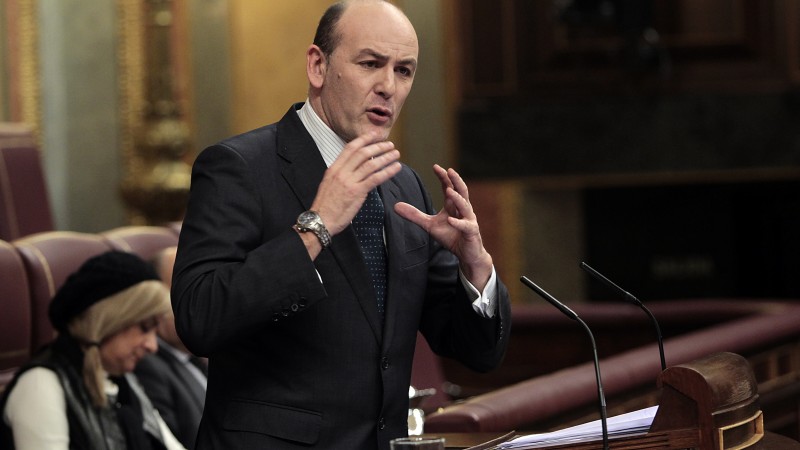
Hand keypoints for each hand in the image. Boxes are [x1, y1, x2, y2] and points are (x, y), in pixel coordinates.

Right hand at [311, 133, 401, 235]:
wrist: (320, 221)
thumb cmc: (326, 206)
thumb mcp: (330, 184)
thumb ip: (342, 175)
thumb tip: (357, 169)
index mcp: (334, 169)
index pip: (350, 148)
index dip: (364, 139)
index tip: (375, 135)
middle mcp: (341, 172)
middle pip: (363, 153)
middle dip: (378, 146)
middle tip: (390, 144)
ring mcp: (349, 182)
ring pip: (371, 164)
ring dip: (386, 157)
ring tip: (396, 154)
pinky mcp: (357, 192)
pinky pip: (375, 178)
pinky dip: (388, 171)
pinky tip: (396, 168)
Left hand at [394, 164, 492, 289]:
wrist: (466, 253)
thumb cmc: (451, 236)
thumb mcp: (429, 225)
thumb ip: (415, 215)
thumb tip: (395, 206)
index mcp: (453, 205)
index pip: (450, 187)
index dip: (444, 177)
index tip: (435, 166)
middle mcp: (463, 209)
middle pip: (461, 191)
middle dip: (455, 180)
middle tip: (449, 170)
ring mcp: (469, 220)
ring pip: (465, 206)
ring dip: (457, 198)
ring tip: (448, 190)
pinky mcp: (471, 232)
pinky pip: (465, 226)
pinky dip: (458, 222)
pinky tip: (450, 219)